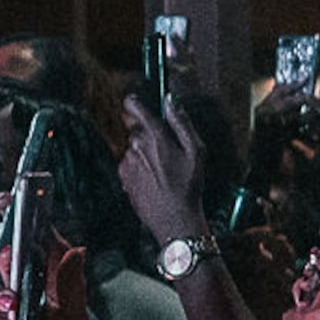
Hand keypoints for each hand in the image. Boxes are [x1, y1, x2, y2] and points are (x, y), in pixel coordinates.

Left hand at [116, 90, 210, 250]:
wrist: (173, 219)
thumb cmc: (188, 186)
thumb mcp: (196, 151)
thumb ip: (181, 122)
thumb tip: (170, 100)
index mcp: (154, 135)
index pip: (133, 106)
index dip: (134, 101)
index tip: (137, 102)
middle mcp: (135, 146)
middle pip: (135, 128)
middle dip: (147, 133)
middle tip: (165, 149)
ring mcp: (127, 162)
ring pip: (133, 147)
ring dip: (144, 152)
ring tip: (162, 170)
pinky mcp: (123, 176)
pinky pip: (129, 163)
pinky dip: (139, 167)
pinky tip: (154, 179)